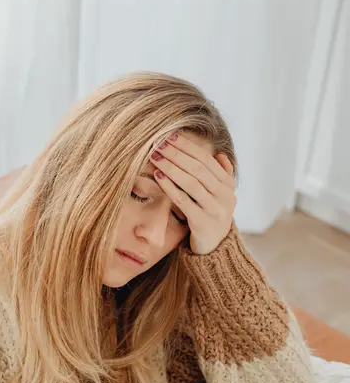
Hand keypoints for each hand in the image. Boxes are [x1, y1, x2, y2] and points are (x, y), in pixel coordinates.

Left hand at [149, 132, 236, 254]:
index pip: (206, 159)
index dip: (188, 146)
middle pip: (198, 168)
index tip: (169, 135)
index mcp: (228, 185)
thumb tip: (220, 153)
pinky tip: (158, 176)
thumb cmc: (211, 215)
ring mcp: (215, 209)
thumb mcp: (219, 195)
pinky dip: (170, 187)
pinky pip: (184, 201)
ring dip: (171, 167)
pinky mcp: (203, 222)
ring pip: (191, 182)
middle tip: (158, 144)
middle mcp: (225, 195)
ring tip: (155, 157)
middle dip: (176, 154)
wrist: (215, 247)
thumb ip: (221, 175)